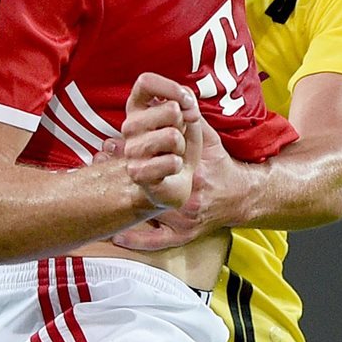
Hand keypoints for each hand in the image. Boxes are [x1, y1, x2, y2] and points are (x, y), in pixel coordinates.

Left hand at [112, 119, 242, 250]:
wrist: (242, 196)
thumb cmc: (222, 165)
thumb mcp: (210, 140)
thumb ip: (193, 122)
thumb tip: (176, 100)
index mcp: (193, 173)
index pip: (157, 162)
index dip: (131, 152)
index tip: (108, 144)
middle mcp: (188, 199)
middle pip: (147, 188)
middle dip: (123, 173)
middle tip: (99, 161)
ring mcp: (184, 220)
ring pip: (148, 215)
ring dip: (124, 205)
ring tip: (101, 196)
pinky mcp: (184, 235)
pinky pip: (157, 241)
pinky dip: (136, 240)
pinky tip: (117, 237)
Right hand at [122, 72, 202, 210]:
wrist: (176, 182)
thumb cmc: (179, 146)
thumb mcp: (188, 117)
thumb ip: (186, 100)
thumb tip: (186, 104)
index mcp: (138, 107)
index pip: (146, 81)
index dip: (171, 88)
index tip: (187, 102)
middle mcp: (129, 125)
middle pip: (170, 109)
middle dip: (184, 125)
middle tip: (177, 139)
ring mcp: (131, 150)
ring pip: (172, 136)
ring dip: (181, 147)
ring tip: (173, 154)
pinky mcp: (137, 173)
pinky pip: (171, 162)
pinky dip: (178, 165)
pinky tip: (170, 169)